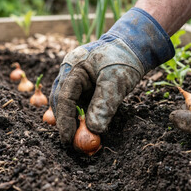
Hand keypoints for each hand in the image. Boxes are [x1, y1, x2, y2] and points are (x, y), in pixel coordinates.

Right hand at [50, 8, 174, 144]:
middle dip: (65, 123)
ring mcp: (72, 77)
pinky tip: (84, 126)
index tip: (69, 140)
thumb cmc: (123, 60)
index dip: (65, 121)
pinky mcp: (80, 84)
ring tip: (79, 137)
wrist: (131, 47)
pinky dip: (78, 115)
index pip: (63, 98)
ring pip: (65, 103)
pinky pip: (75, 102)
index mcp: (73, 67)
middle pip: (59, 101)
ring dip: (71, 120)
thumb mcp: (116, 82)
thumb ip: (104, 104)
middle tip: (72, 143)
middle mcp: (68, 72)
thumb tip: (94, 129)